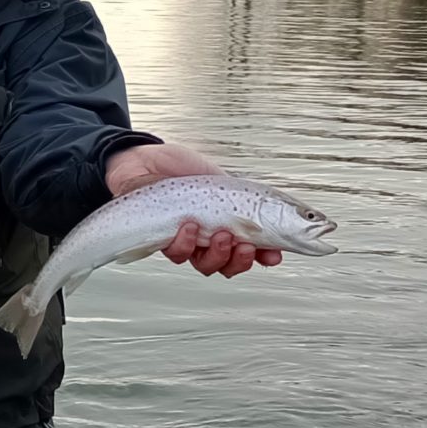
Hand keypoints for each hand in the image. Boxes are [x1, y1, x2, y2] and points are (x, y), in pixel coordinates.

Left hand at [104, 141, 284, 279]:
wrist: (145, 161)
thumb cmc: (183, 170)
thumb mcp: (223, 181)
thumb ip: (246, 200)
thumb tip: (281, 212)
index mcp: (227, 226)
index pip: (250, 249)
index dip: (264, 257)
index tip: (275, 256)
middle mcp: (208, 239)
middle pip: (229, 266)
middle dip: (241, 261)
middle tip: (245, 246)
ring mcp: (187, 242)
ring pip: (206, 266)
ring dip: (218, 254)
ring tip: (220, 235)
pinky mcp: (164, 241)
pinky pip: (178, 254)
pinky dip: (187, 243)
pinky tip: (189, 227)